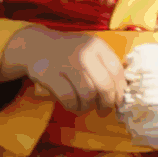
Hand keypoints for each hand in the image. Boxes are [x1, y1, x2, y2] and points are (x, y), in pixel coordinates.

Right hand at [2, 25, 126, 115]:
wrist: (35, 45)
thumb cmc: (69, 52)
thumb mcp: (90, 50)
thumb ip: (105, 66)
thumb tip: (122, 93)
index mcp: (97, 46)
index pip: (117, 72)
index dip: (120, 90)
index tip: (118, 101)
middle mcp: (84, 52)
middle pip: (105, 85)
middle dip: (107, 102)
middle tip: (104, 110)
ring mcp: (65, 62)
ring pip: (87, 93)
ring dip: (88, 106)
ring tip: (85, 107)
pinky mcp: (48, 74)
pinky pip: (68, 97)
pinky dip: (73, 106)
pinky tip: (73, 106)